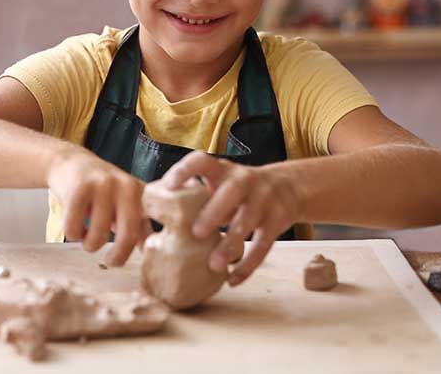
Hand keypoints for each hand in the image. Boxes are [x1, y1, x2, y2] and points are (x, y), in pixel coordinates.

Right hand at [45, 147, 149, 267]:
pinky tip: (76, 226)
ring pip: (97, 236)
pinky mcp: (79, 188)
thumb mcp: (125, 202)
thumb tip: (150, 251)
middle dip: (118, 257)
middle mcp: (126, 186)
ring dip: (90, 245)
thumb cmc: (101, 189)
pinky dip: (73, 234)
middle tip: (111, 261)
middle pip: (127, 236)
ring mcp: (102, 185)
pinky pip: (74, 228)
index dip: (148, 248)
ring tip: (87, 237)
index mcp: (141, 193)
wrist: (70, 162)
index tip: (141, 256)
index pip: (150, 226)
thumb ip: (139, 224)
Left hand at [159, 151, 302, 286]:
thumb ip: (196, 198)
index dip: (185, 170)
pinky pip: (264, 246)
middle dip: (214, 212)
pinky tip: (232, 280)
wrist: (289, 187)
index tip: (169, 185)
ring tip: (214, 265)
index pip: (202, 161)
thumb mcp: (221, 183)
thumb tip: (152, 231)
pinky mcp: (277, 221)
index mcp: (224, 170)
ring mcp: (264, 200)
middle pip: (231, 192)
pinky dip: (248, 265)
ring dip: (231, 244)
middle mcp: (245, 180)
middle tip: (196, 233)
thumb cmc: (239, 191)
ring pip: (249, 222)